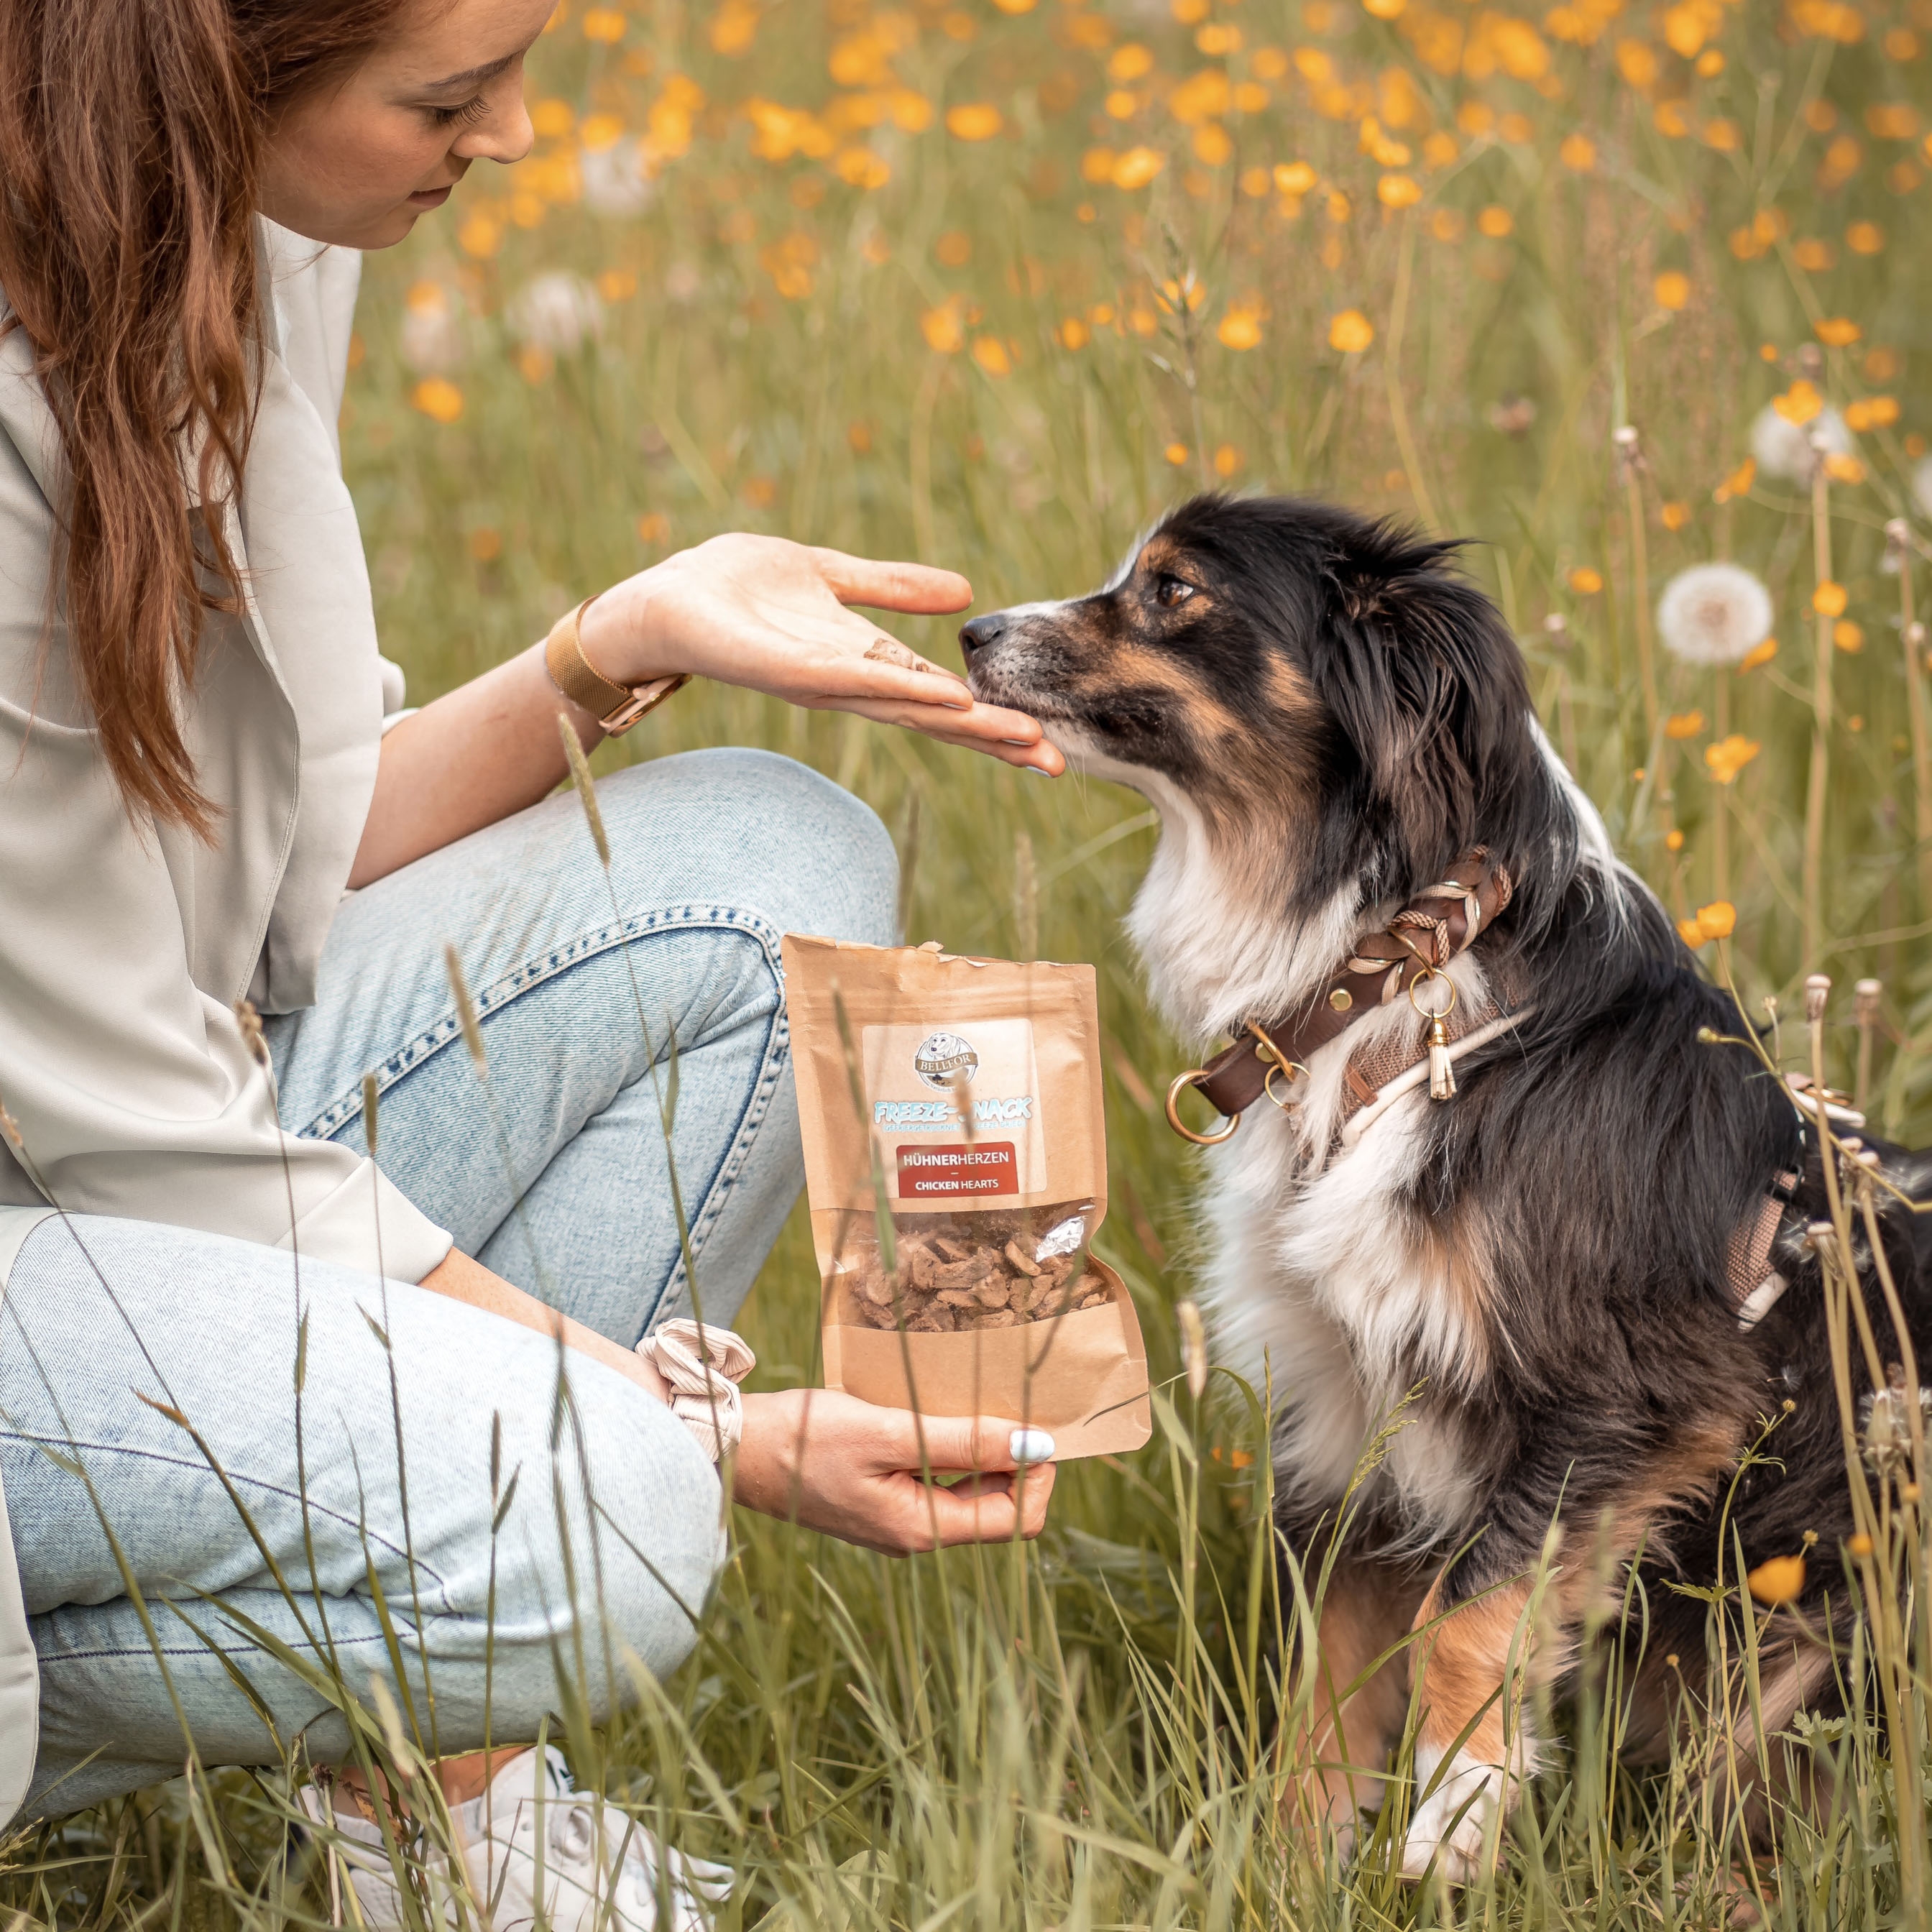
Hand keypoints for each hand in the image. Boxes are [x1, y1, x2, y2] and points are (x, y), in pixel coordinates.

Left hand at [577, 534, 1064, 774]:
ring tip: (1020, 737)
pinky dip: (904, 689)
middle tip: (1054, 764)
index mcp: (864, 664)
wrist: (663, 598)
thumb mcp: (832, 574)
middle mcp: (851, 685)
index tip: (1045, 743)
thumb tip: (963, 594)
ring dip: (965, 725)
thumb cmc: (734, 589)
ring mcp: (825, 683)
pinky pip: (858, 680)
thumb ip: (893, 587)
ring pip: (907, 709)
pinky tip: (946, 697)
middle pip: (936, 719)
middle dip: (995, 741)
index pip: (941, 700)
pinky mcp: (793, 671)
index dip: (991, 721)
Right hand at [731, 1388, 1057, 1553]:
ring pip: (971, 1493)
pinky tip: (940, 1415)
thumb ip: (964, 1440)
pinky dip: (953, 1451)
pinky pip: (940, 1483)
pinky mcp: (882, 1500)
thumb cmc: (806, 1439)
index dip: (1039, 1475)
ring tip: (974, 1404)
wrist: (736, 1450)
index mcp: (923, 1529)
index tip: (1033, 1423)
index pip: (1019, 1520)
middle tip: (1006, 1404)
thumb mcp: (889, 1431)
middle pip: (1000, 1508)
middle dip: (1015, 1460)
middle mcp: (916, 1535)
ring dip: (984, 1452)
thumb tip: (1036, 1444)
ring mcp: (898, 1520)